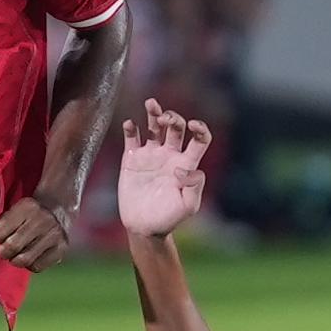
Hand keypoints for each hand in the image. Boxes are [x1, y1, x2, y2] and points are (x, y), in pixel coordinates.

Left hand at [0, 195, 69, 272]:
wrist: (58, 211)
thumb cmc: (27, 215)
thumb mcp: (14, 210)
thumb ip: (1, 224)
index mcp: (27, 207)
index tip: (1, 236)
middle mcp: (43, 219)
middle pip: (12, 247)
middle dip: (4, 252)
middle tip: (5, 251)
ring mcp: (54, 234)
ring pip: (24, 260)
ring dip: (15, 260)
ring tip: (16, 255)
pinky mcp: (62, 248)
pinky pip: (37, 267)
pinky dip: (30, 265)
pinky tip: (31, 256)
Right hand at [117, 98, 212, 238]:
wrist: (144, 226)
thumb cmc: (169, 217)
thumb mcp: (188, 206)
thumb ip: (194, 186)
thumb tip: (183, 167)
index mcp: (186, 163)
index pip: (199, 138)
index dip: (200, 128)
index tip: (193, 125)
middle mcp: (170, 154)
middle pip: (176, 127)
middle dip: (173, 118)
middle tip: (165, 119)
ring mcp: (150, 155)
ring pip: (154, 126)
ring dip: (154, 113)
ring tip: (151, 104)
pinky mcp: (132, 159)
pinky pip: (131, 138)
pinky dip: (130, 128)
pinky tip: (130, 124)